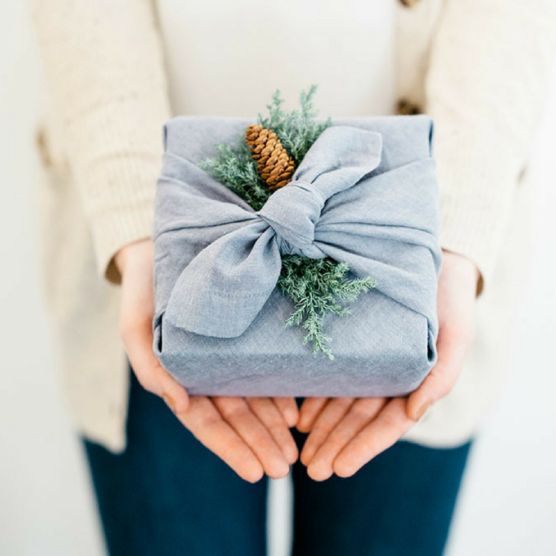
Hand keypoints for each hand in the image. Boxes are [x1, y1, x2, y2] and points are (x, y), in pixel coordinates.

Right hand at [116, 239, 298, 481]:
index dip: (230, 449)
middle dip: (259, 444)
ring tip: (294, 448)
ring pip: (255, 400)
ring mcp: (230, 358)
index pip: (207, 423)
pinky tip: (296, 411)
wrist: (160, 252)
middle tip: (284, 467)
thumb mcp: (136, 328)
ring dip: (274, 427)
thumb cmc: (144, 292)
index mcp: (181, 379)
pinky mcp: (248, 337)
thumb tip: (179, 404)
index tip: (255, 473)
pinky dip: (280, 392)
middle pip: (237, 418)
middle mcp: (208, 375)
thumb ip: (151, 368)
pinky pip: (266, 370)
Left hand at [296, 249, 479, 480]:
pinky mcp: (349, 347)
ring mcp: (367, 366)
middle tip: (312, 470)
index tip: (340, 468)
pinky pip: (330, 377)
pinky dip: (315, 398)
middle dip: (335, 445)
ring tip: (301, 449)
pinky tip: (298, 417)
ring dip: (322, 429)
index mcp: (414, 385)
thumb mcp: (456, 335)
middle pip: (358, 420)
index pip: (387, 425)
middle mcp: (388, 381)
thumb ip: (441, 376)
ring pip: (341, 404)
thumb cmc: (448, 302)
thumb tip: (416, 412)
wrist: (430, 264)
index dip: (364, 447)